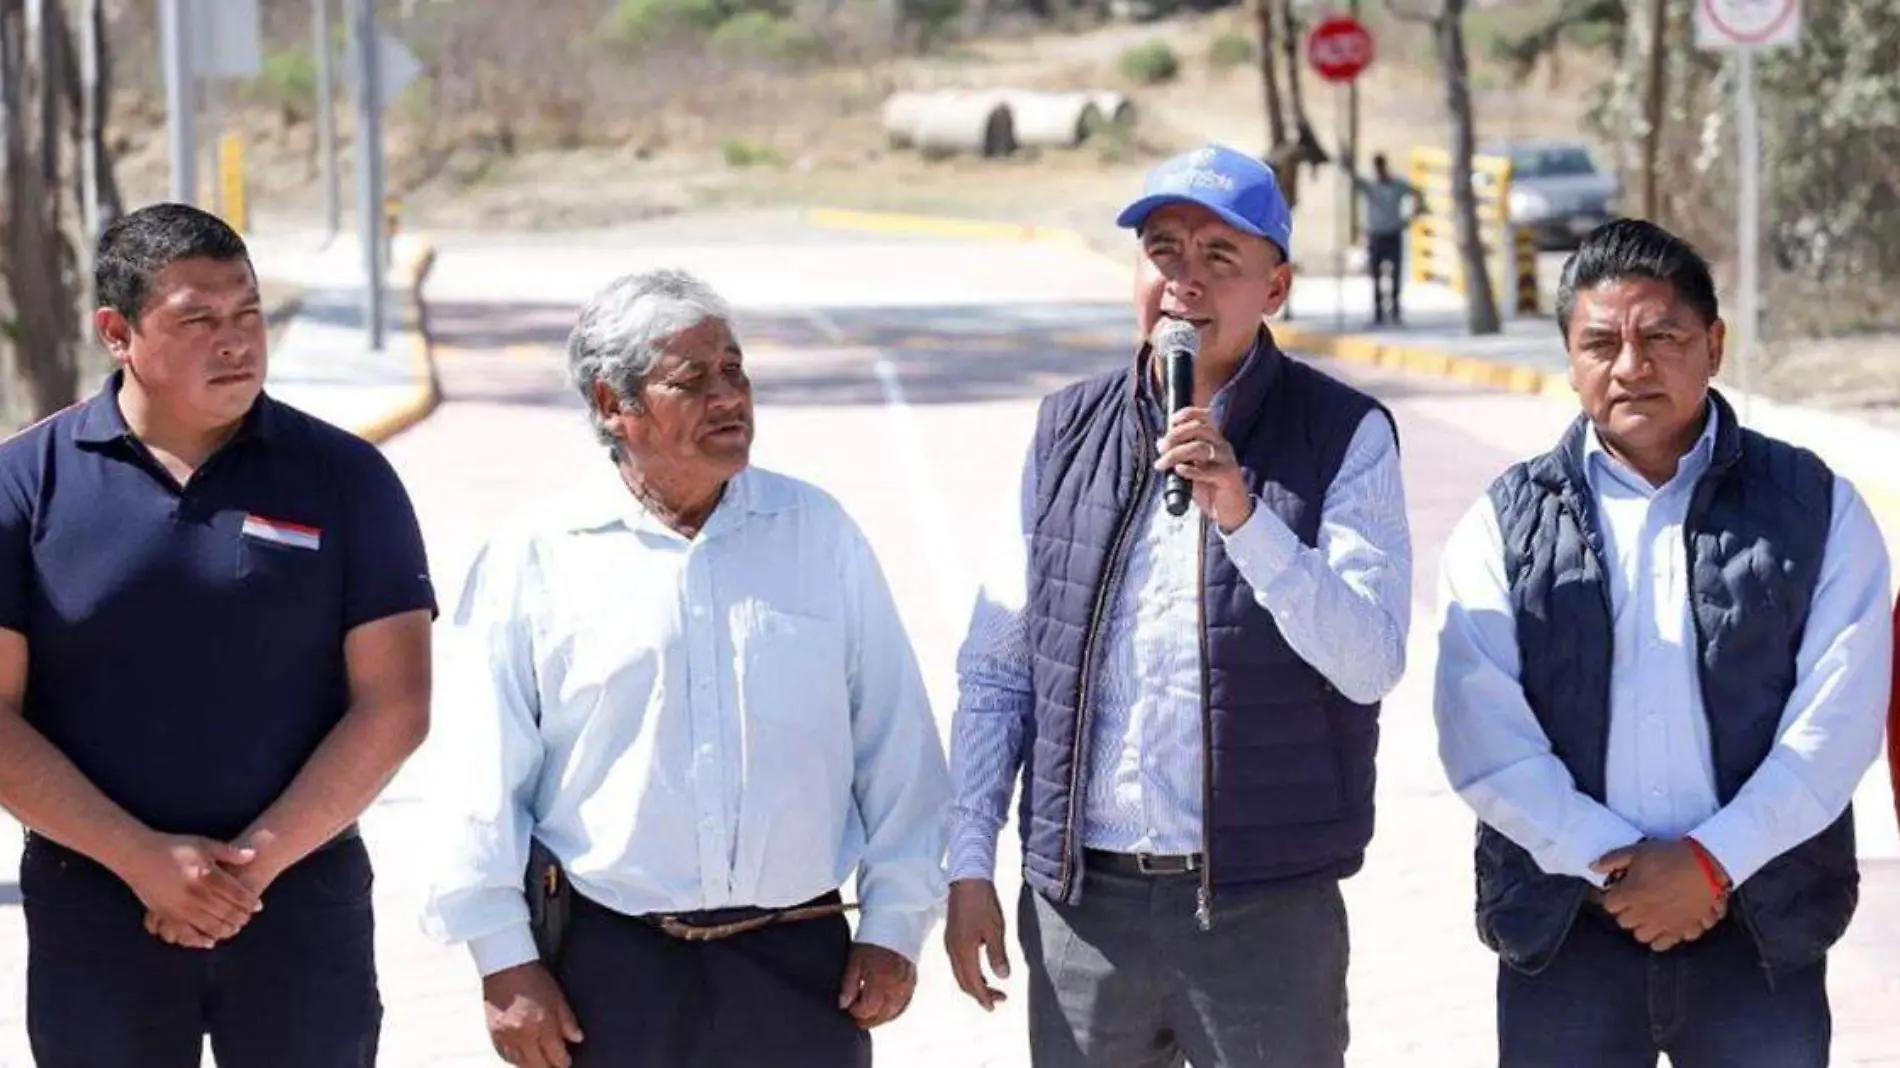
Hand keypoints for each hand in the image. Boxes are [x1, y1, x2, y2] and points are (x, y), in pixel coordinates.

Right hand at [116, 833, 262, 948]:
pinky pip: (186, 933)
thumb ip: (229, 853)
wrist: (139, 855)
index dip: (249, 901)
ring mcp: (180, 907)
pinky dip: (199, 940)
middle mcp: (195, 894)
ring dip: (225, 929)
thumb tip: (253, 855)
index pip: (236, 894)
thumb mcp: (204, 844)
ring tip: (235, 928)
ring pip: (210, 925)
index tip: (259, 906)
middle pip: (226, 911)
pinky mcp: (166, 915)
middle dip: (241, 917)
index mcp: (207, 876)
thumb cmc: (174, 847)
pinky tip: (210, 942)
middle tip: (248, 918)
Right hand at [483, 962, 583, 1067]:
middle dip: (549, 1067)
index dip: (564, 1062)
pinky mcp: (493, 1035)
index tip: (567, 1062)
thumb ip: (568, 1021)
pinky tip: (523, 1059)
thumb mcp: (557, 997)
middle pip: (538, 1066)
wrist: (504, 966)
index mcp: (541, 1025)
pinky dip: (516, 1060)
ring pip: (521, 1065)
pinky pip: (505, 1057)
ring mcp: (506, 1037)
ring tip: (541, 1063)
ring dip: (533, 1066)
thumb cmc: (532, 977)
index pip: (556, 1056)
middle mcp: (522, 1035)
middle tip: (556, 1065)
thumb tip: (577, 1038)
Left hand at [838, 943, 915, 1028]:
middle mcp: (897, 987)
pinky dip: (892, 1012)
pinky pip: (903, 1006)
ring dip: (878, 1018)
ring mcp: (907, 987)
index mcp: (881, 981)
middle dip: (865, 1019)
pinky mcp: (912, 983)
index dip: (854, 1012)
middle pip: (880, 1016)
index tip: (846, 1007)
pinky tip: (883, 1011)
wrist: (896, 924)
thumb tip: (843, 1004)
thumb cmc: (873, 940)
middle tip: (853, 1016)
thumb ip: (848, 984)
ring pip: (892, 1013)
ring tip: (866, 1015)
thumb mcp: (855, 959)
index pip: (867, 1010)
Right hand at [944, 879, 1010, 1010]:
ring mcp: (950, 943)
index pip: (973, 982)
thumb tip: (1002, 977)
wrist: (967, 879)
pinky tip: (981, 969)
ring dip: (974, 984)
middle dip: (980, 994)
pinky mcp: (952, 936)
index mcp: (963, 950)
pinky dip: (969, 972)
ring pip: (960, 973)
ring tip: (992, 988)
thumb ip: (997, 954)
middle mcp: (953, 950)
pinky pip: (958, 963)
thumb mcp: (995, 929)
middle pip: (964, 981)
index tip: (995, 1006)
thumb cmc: (983, 902)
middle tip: (999, 999)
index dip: (984, 997)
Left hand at [1155, 408, 1253, 533]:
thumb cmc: (1210, 489)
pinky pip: (1208, 470)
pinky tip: (1179, 470)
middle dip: (1176, 435)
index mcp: (1214, 441)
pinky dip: (1191, 469)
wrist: (1229, 511)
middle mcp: (1221, 446)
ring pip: (1200, 448)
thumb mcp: (1191, 468)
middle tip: (1161, 447)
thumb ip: (1179, 456)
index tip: (1172, 420)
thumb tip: (1160, 443)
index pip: (1204, 418)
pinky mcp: (1228, 476)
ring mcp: (1226, 460)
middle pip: (1199, 429)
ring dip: (1176, 454)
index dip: (1188, 414)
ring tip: (1162, 464)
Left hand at [1592, 840, 1728, 951]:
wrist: (1705, 866)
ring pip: (1640, 935)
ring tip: (1646, 914)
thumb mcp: (1637, 851)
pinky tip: (1661, 926)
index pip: (1609, 905)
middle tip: (1633, 900)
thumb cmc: (1669, 856)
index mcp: (1630, 895)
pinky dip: (1659, 938)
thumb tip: (1593, 867)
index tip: (1618, 889)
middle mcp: (1644, 914)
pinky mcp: (1680, 930)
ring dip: (1640, 926)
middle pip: (1623, 921)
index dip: (1612, 896)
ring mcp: (1662, 924)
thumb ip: (1612, 859)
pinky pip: (1662, 945)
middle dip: (1625, 911)